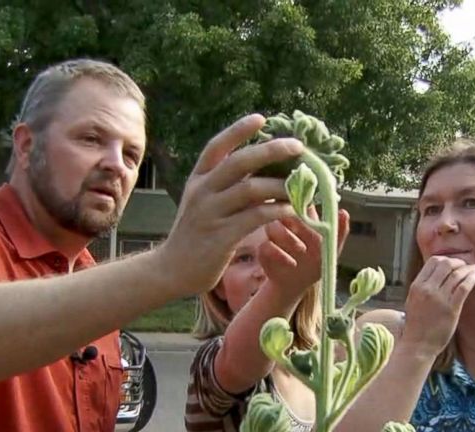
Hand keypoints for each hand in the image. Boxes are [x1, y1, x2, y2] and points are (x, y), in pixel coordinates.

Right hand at [158, 114, 303, 295]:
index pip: (217, 146)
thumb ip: (226, 186)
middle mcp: (202, 191)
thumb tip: (263, 170)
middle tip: (297, 146)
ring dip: (281, 185)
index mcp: (198, 179)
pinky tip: (291, 209)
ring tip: (302, 185)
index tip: (262, 119)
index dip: (238, 130)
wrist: (172, 269)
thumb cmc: (195, 234)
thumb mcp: (204, 203)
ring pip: (251, 189)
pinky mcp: (221, 236)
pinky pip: (254, 217)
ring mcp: (210, 213)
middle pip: (240, 162)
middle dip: (271, 150)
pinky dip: (276, 210)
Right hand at [258, 208, 349, 299]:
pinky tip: (292, 262)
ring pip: (272, 226)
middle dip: (296, 221)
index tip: (311, 213)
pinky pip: (265, 246)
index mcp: (302, 217)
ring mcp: (273, 236)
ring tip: (302, 250)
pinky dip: (279, 255)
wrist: (298, 285)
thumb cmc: (315, 263)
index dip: (304, 203)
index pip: (300, 200)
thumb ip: (340, 231)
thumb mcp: (332, 248)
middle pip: (283, 210)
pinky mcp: (263, 250)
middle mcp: (285, 222)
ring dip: (288, 238)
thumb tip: (344, 212)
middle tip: (309, 233)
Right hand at [401, 256, 474, 354]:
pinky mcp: (451, 308)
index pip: (433, 261)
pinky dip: (471, 278)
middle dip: (459, 262)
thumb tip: (437, 274)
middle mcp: (427, 289)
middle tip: (466, 265)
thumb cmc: (416, 325)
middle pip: (446, 264)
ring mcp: (440, 298)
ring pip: (457, 274)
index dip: (446, 259)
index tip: (454, 263)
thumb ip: (423, 287)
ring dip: (468, 268)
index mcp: (417, 286)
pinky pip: (463, 287)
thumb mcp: (413, 301)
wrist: (418, 345)